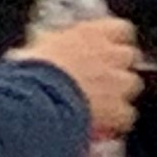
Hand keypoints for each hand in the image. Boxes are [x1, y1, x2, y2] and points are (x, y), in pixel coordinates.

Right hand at [11, 15, 142, 147]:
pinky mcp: (118, 109)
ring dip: (117, 94)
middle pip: (127, 57)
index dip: (112, 42)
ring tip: (96, 106)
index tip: (103, 51)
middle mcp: (110, 54)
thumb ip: (49, 48)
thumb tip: (39, 53)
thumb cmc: (27, 74)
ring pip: (130, 85)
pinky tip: (98, 126)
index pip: (118, 30)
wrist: (33, 99)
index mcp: (89, 33)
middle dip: (115, 69)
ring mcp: (118, 81)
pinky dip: (114, 122)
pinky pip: (124, 115)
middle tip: (97, 82)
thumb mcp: (34, 50)